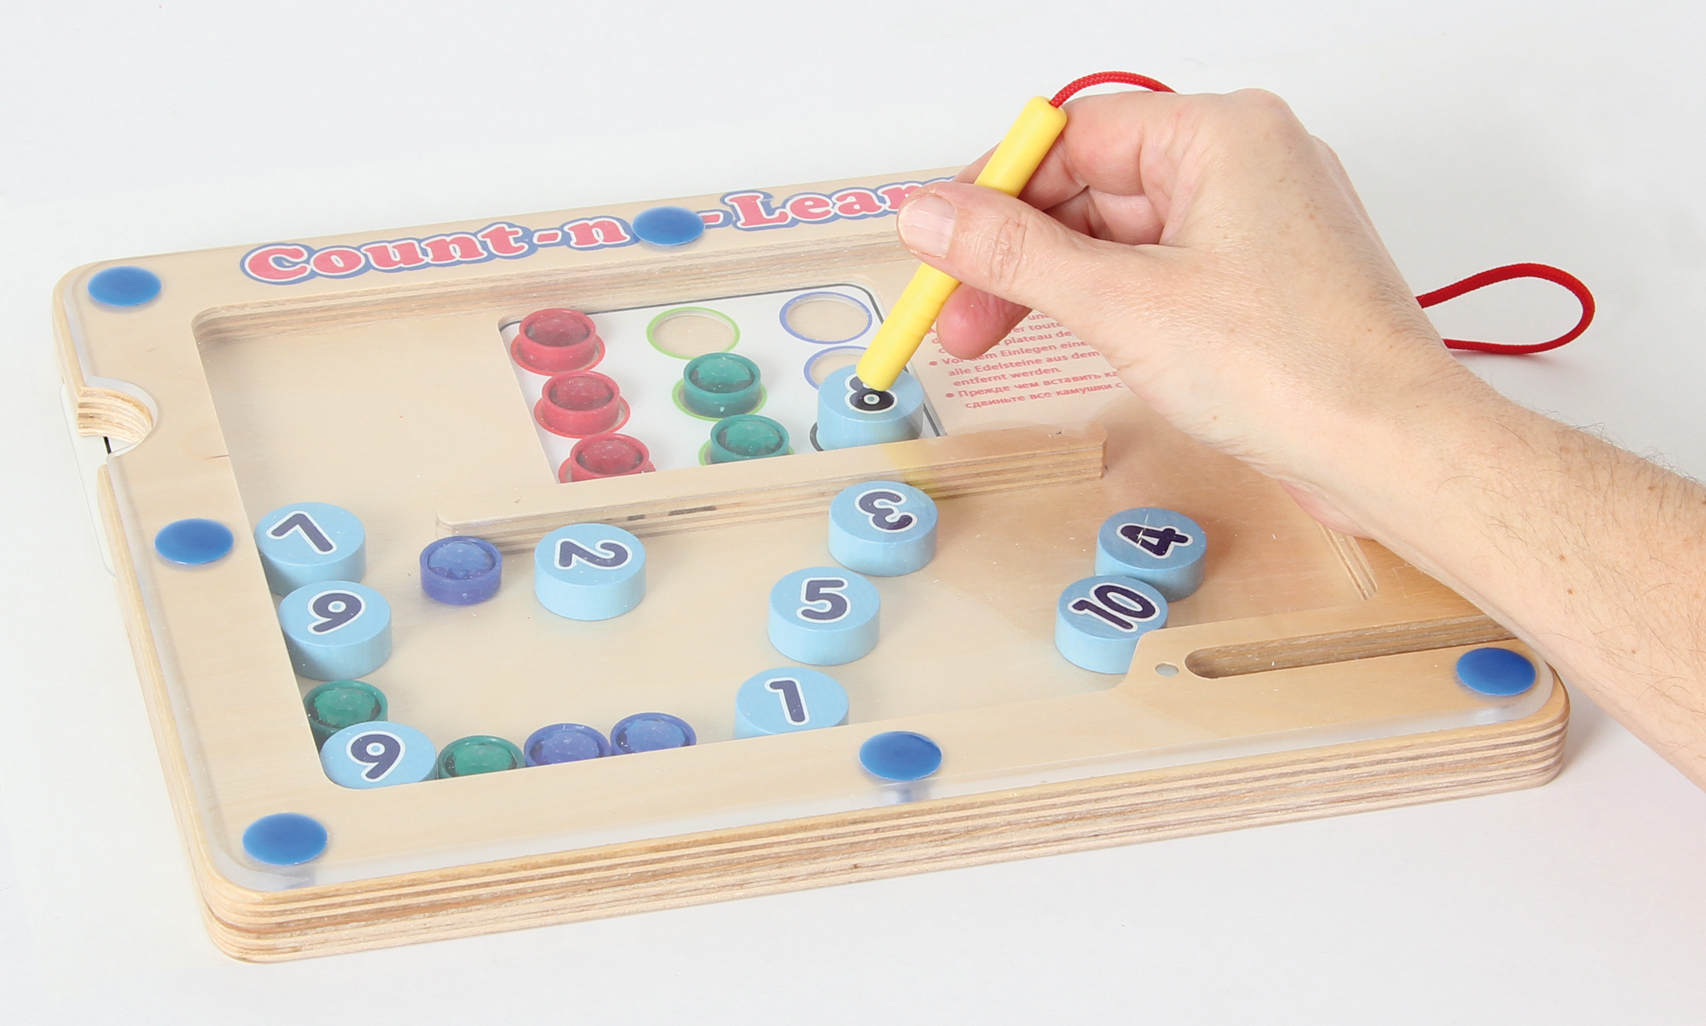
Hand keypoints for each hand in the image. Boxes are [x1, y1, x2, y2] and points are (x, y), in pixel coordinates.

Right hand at [895, 89, 1497, 534]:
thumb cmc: (1297, 371)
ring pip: (1125, 235)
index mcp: (1223, 134)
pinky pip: (1164, 269)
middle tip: (963, 315)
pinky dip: (1113, 303)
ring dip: (1061, 285)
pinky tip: (1080, 343)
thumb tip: (930, 217)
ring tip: (1004, 338)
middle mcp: (1247, 162)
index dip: (995, 193)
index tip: (941, 245)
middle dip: (1021, 254)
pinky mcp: (1266, 279)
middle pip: (1094, 187)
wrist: (1394, 450)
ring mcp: (1261, 221)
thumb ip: (1014, 256)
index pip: (1073, 137)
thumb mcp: (1123, 306)